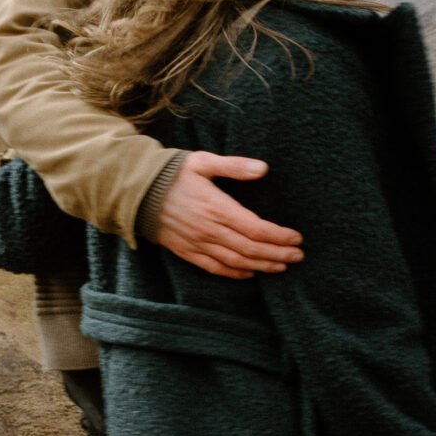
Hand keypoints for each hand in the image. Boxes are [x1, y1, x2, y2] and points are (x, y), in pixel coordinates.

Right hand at [155, 154, 304, 279]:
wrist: (137, 191)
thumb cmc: (173, 173)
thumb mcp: (203, 161)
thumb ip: (234, 166)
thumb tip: (263, 168)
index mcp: (216, 206)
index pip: (255, 227)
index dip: (279, 236)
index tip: (297, 238)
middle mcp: (208, 229)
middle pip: (250, 248)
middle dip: (277, 254)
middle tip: (298, 257)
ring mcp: (197, 243)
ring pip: (236, 261)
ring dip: (261, 266)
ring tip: (282, 266)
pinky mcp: (186, 251)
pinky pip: (214, 267)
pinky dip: (234, 273)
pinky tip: (250, 273)